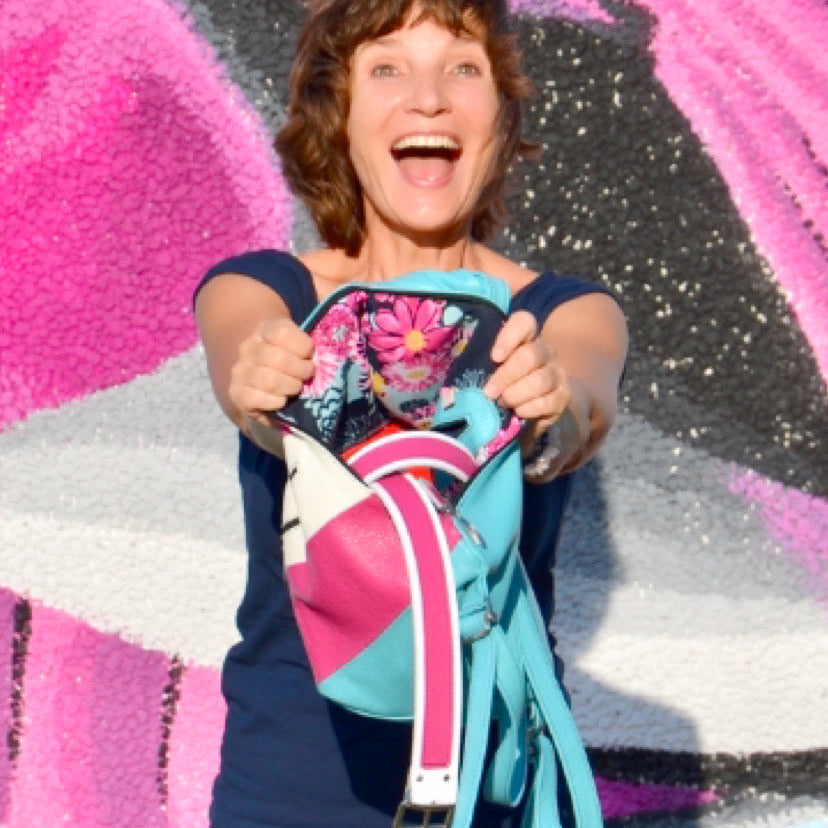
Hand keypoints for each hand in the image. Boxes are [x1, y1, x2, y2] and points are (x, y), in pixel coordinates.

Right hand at [228, 318, 313, 424]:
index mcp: (265, 330)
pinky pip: (260, 399)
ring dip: (291, 387)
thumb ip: (310, 344)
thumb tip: (327, 341)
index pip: (283, 332)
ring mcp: (240, 371)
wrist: (263, 384)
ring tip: (296, 387)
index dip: (303, 347)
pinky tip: (282, 400)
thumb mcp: (298, 346)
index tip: (309, 355)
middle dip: (301, 370)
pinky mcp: (238, 393)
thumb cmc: (290, 363)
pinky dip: (277, 402)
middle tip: (306, 376)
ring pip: (271, 380)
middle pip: (279, 358)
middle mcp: (248, 347)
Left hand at [483, 310, 570, 434]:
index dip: (510, 336)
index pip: (524, 321)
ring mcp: (557, 373)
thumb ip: (480, 365)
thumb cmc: (501, 386)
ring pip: (540, 380)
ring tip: (502, 403)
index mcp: (525, 338)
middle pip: (530, 356)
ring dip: (516, 394)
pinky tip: (517, 412)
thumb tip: (455, 376)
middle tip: (489, 392)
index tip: (494, 357)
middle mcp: (545, 351)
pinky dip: (528, 409)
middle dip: (506, 376)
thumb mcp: (490, 371)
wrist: (530, 410)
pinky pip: (547, 401)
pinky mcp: (563, 396)